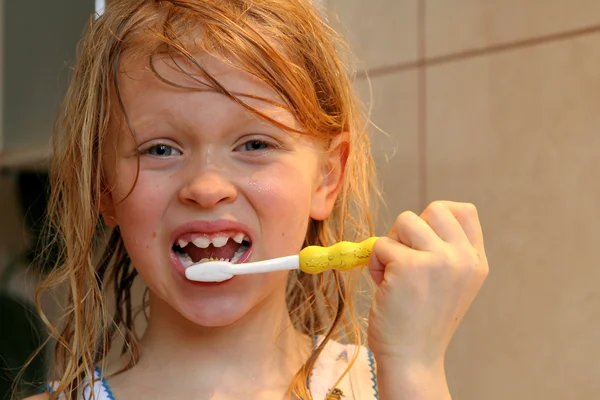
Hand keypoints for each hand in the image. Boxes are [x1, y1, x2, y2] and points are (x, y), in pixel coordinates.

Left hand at [367, 201, 488, 368]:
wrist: (412, 358)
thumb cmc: (421, 320)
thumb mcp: (449, 283)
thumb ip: (444, 251)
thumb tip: (414, 221)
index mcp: (475, 261)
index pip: (465, 211)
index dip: (437, 216)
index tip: (422, 239)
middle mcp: (463, 259)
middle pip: (434, 209)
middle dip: (410, 228)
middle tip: (404, 257)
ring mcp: (438, 261)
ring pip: (405, 220)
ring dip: (391, 244)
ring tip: (392, 273)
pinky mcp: (409, 267)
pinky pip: (381, 245)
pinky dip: (375, 263)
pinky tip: (384, 288)